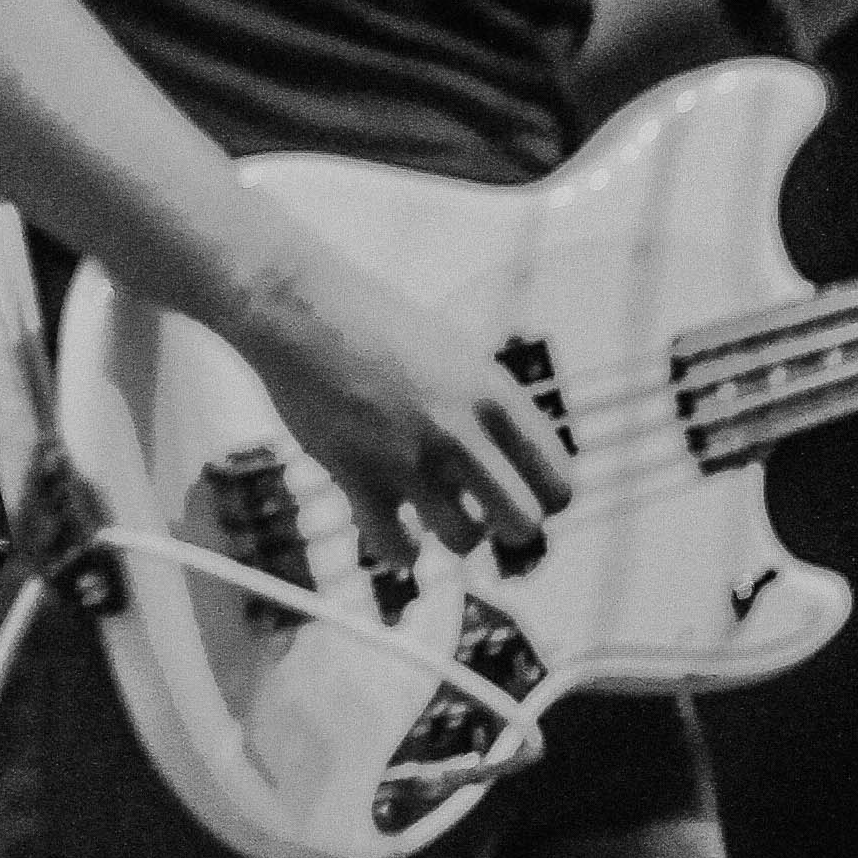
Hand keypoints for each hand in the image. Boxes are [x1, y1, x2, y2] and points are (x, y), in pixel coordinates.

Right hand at [230, 222, 572, 568]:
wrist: (298, 308)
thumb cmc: (378, 327)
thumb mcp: (456, 355)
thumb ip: (493, 410)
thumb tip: (519, 476)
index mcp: (493, 394)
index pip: (559, 484)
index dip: (544, 498)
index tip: (520, 490)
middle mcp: (459, 429)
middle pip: (524, 525)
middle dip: (507, 526)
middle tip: (483, 509)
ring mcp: (408, 456)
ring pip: (464, 541)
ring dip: (451, 532)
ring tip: (431, 506)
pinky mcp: (359, 476)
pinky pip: (398, 549)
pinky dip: (400, 549)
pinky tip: (395, 526)